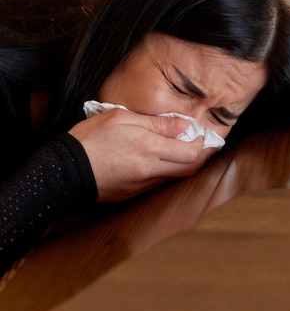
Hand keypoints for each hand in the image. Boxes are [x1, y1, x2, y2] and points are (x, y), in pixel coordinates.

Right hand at [69, 108, 214, 201]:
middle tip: (203, 144)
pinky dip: (169, 173)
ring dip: (186, 166)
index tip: (201, 134)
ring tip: (186, 151)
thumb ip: (156, 123)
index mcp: (149, 148)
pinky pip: (161, 184)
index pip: (192, 151)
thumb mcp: (121, 117)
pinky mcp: (135, 193)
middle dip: (201, 156)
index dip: (202, 143)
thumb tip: (184, 125)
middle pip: (190, 168)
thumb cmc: (90, 139)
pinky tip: (165, 162)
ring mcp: (143, 184)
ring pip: (177, 178)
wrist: (64, 171)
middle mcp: (151, 169)